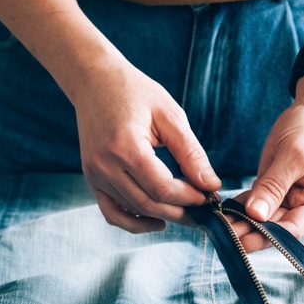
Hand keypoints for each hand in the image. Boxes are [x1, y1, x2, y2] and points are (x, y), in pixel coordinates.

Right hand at [75, 62, 220, 232]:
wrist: (96, 81)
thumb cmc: (136, 93)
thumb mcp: (170, 116)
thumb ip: (191, 153)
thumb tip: (211, 184)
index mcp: (124, 147)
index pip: (162, 187)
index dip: (190, 197)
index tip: (211, 196)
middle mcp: (104, 165)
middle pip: (149, 204)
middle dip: (181, 212)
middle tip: (206, 212)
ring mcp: (94, 174)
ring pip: (134, 210)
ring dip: (164, 216)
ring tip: (189, 213)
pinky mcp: (91, 179)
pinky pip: (112, 212)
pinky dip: (135, 222)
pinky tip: (159, 220)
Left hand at [233, 68, 303, 251]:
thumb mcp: (295, 154)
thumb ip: (275, 185)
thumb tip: (256, 215)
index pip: (295, 229)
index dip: (269, 238)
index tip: (243, 241)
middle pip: (277, 227)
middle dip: (251, 232)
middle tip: (223, 236)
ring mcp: (290, 196)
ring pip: (264, 217)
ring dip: (242, 223)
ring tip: (218, 228)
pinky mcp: (274, 186)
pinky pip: (256, 202)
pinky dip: (240, 207)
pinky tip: (222, 212)